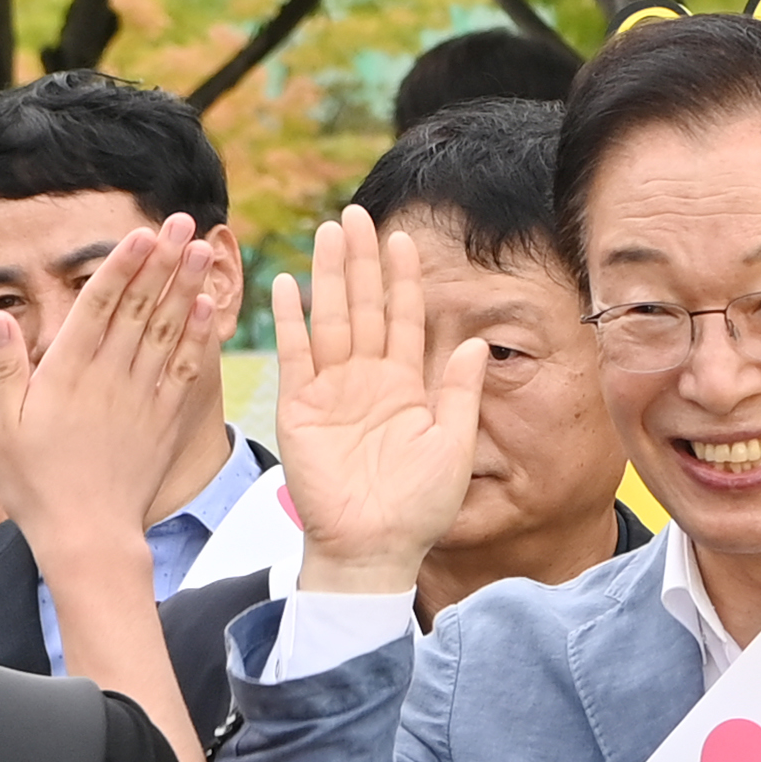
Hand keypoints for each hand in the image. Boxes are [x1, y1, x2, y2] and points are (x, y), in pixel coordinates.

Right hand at [0, 217, 221, 575]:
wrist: (86, 536)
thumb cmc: (36, 485)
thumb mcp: (4, 427)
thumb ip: (7, 368)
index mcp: (67, 373)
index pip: (98, 306)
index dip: (121, 266)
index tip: (141, 232)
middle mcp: (109, 377)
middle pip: (140, 307)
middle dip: (162, 261)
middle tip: (182, 222)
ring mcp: (141, 399)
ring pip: (167, 330)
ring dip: (186, 287)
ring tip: (203, 249)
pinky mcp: (163, 423)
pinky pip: (184, 371)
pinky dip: (197, 338)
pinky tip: (208, 308)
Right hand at [272, 208, 483, 596]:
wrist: (374, 548)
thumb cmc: (417, 507)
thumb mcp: (453, 445)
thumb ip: (460, 392)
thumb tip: (473, 342)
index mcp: (404, 385)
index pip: (403, 318)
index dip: (403, 278)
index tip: (403, 237)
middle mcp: (366, 380)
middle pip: (363, 307)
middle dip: (360, 261)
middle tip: (355, 214)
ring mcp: (331, 392)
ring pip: (330, 320)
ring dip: (328, 277)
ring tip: (327, 233)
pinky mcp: (299, 409)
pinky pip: (294, 356)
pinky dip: (289, 321)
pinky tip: (287, 285)